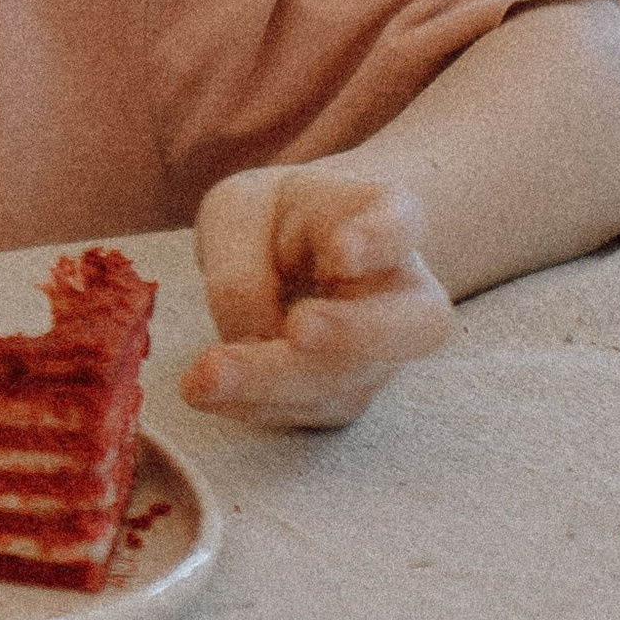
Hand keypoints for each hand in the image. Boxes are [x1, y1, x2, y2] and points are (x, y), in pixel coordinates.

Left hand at [181, 166, 451, 429]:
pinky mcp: (343, 393)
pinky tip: (208, 389)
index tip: (343, 252)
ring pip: (348, 379)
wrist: (283, 248)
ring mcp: (381, 353)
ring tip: (207, 377)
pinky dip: (254, 402)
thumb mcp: (240, 212)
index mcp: (385, 214)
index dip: (380, 239)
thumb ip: (243, 267)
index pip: (402, 222)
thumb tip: (253, 338)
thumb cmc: (269, 218)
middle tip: (298, 330)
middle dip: (353, 333)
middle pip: (411, 324)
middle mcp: (402, 291)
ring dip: (276, 382)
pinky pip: (307, 407)